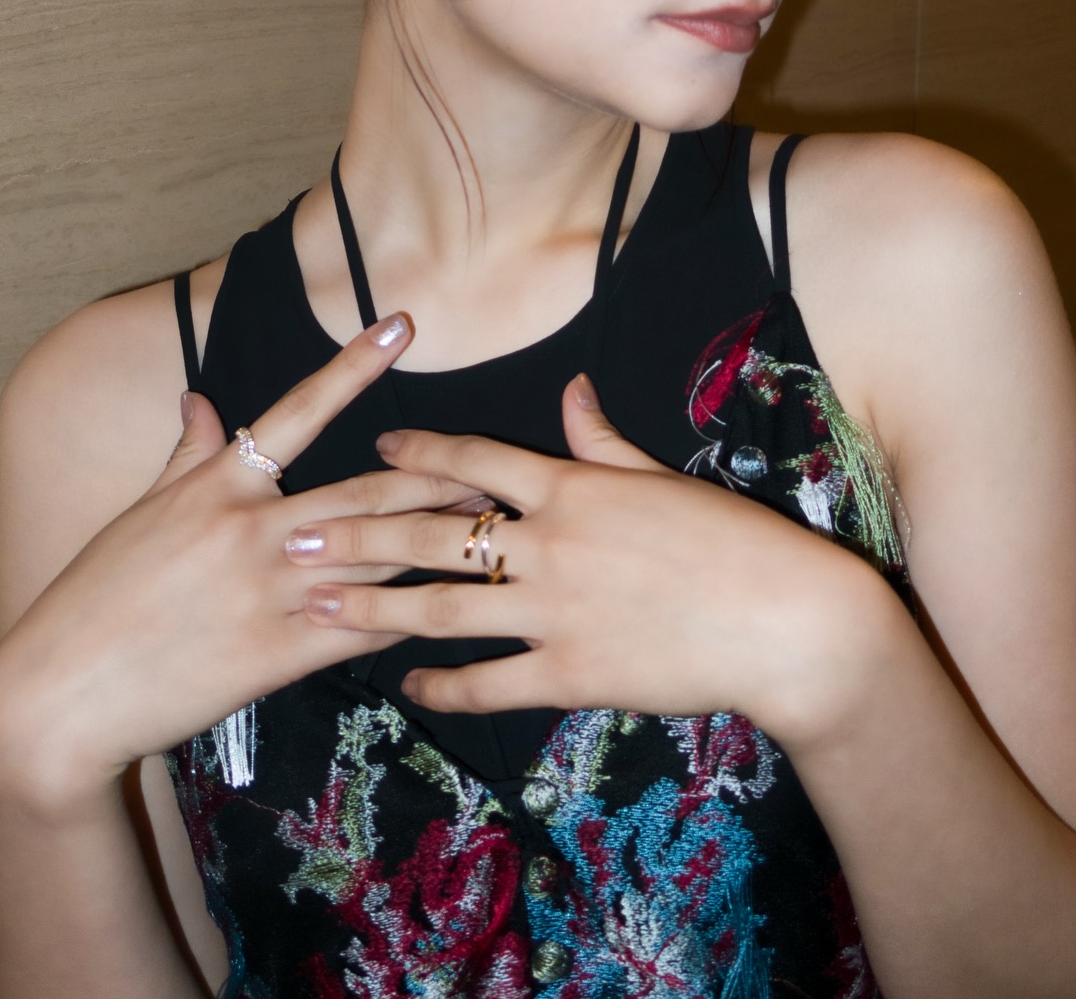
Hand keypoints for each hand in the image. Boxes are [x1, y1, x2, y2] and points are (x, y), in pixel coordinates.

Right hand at [0, 313, 482, 811]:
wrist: (62, 692)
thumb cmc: (96, 596)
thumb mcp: (140, 512)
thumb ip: (186, 453)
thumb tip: (202, 397)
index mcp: (218, 485)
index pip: (298, 410)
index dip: (353, 366)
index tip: (401, 325)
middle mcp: (251, 528)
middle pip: (365, 491)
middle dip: (435, 476)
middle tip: (490, 460)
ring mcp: (269, 591)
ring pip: (375, 556)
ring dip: (438, 542)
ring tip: (493, 527)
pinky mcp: (277, 654)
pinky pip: (360, 627)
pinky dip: (405, 615)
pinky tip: (449, 608)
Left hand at [299, 373, 885, 740]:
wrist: (782, 621)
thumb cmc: (730, 540)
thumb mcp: (660, 477)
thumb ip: (601, 440)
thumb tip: (571, 390)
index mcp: (572, 486)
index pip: (476, 459)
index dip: (418, 452)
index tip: (372, 451)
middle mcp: (549, 543)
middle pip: (433, 532)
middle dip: (357, 533)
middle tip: (293, 539)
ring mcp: (553, 611)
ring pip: (441, 607)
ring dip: (372, 606)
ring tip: (318, 606)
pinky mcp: (568, 674)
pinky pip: (487, 682)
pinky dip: (440, 684)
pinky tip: (404, 683)